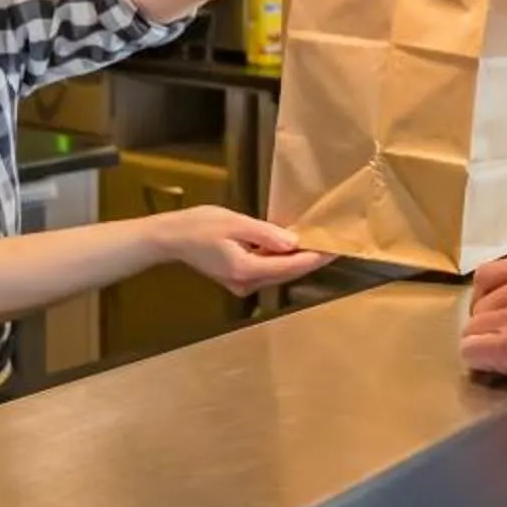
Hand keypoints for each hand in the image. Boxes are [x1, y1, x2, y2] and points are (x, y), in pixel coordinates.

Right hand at [152, 207, 331, 295]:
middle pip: (287, 273)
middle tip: (334, 246)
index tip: (334, 249)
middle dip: (311, 260)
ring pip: (278, 273)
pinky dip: (281, 260)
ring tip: (319, 245)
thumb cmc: (199, 226)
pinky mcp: (238, 279)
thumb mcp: (235, 223)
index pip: (290, 266)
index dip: (314, 258)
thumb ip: (266, 233)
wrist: (171, 238)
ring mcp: (241, 284)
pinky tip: (291, 248)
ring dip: (297, 261)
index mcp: (246, 269)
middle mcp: (246, 283)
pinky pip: (267, 270)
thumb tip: (294, 242)